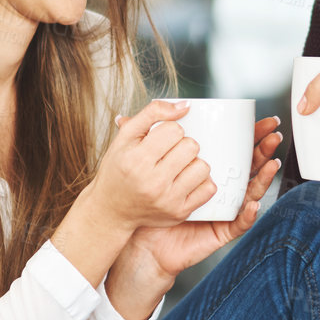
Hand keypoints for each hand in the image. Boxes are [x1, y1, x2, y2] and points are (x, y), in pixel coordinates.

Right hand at [86, 99, 212, 231]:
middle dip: (183, 145)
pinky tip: (186, 180)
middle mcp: (152, 182)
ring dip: (193, 163)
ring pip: (203, 167)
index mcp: (137, 160)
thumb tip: (185, 106)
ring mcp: (167, 200)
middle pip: (191, 147)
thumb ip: (152, 113)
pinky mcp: (179, 212)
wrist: (111, 209)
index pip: (175, 130)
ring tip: (178, 167)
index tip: (161, 140)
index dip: (170, 131)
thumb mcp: (126, 136)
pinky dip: (201, 182)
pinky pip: (208, 189)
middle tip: (170, 153)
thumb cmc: (119, 170)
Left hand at [119, 116, 282, 281]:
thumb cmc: (148, 205)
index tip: (261, 120)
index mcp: (209, 171)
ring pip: (251, 193)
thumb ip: (139, 144)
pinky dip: (247, 214)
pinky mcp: (221, 231)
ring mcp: (224, 211)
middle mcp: (222, 189)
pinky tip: (252, 203)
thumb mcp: (146, 171)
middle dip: (264, 151)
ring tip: (270, 164)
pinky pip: (238, 223)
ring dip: (263, 179)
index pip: (236, 150)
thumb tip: (121, 115)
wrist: (144, 241)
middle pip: (249, 167)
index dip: (251, 136)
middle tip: (272, 135)